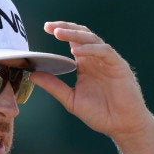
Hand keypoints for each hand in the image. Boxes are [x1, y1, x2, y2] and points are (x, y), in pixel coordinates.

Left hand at [31, 21, 153, 140]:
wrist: (121, 126)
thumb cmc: (99, 114)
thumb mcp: (71, 99)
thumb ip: (54, 86)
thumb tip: (32, 75)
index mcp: (86, 64)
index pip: (73, 41)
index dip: (61, 31)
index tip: (46, 27)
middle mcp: (96, 59)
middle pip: (82, 35)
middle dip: (65, 28)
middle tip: (49, 27)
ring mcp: (108, 61)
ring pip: (92, 39)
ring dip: (75, 35)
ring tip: (59, 34)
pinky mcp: (119, 66)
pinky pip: (104, 51)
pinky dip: (90, 49)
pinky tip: (75, 51)